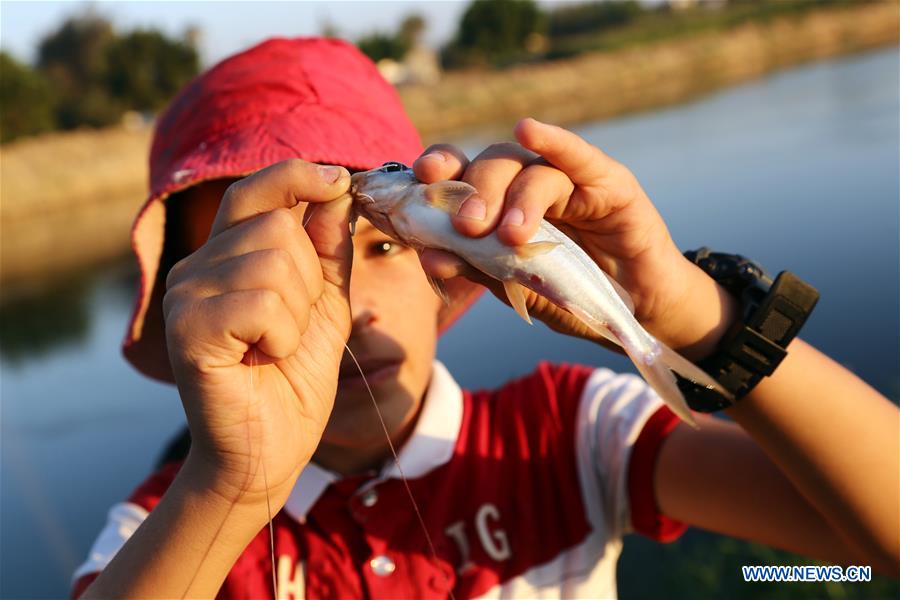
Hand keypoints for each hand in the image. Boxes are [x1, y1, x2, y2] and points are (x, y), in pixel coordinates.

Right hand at [163, 159, 352, 509]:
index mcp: (224, 257)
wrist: (267, 453)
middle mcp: (195, 268)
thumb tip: (337, 189)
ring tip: (277, 346)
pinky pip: (262, 303)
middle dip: (311, 279)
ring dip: (299, 312)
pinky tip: (263, 359)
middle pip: (278, 225)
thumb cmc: (293, 379)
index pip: (254, 190)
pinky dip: (282, 336)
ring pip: (275, 262)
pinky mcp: (187, 331)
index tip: (341, 180)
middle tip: (294, 327)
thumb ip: (327, 249)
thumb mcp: (323, 305)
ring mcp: (185, 297)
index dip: (298, 176)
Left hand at [414, 118, 736, 357]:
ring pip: (531, 169)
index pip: (463, 176)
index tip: (419, 183)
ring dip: (515, 197)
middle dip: (475, 193)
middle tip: (467, 226)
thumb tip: (429, 258)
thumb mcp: (519, 287)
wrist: (635, 314)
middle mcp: (530, 186)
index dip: (439, 174)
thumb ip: (479, 269)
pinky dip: (556, 142)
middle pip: (493, 167)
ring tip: (511, 236)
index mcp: (502, 205)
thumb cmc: (574, 296)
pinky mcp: (610, 185)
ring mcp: (570, 183)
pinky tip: (531, 131)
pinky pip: (580, 158)